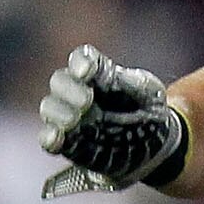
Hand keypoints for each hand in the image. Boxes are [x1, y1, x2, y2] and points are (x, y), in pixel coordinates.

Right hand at [38, 44, 187, 196]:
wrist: (155, 146)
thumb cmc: (150, 112)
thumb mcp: (153, 94)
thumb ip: (138, 84)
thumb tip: (120, 77)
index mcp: (100, 74)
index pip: (83, 58)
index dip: (81, 61)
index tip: (87, 70)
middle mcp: (80, 91)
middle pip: (60, 81)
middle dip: (69, 89)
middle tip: (87, 100)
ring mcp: (71, 117)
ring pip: (50, 107)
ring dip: (59, 112)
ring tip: (75, 120)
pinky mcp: (68, 142)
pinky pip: (49, 138)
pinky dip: (48, 137)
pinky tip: (56, 138)